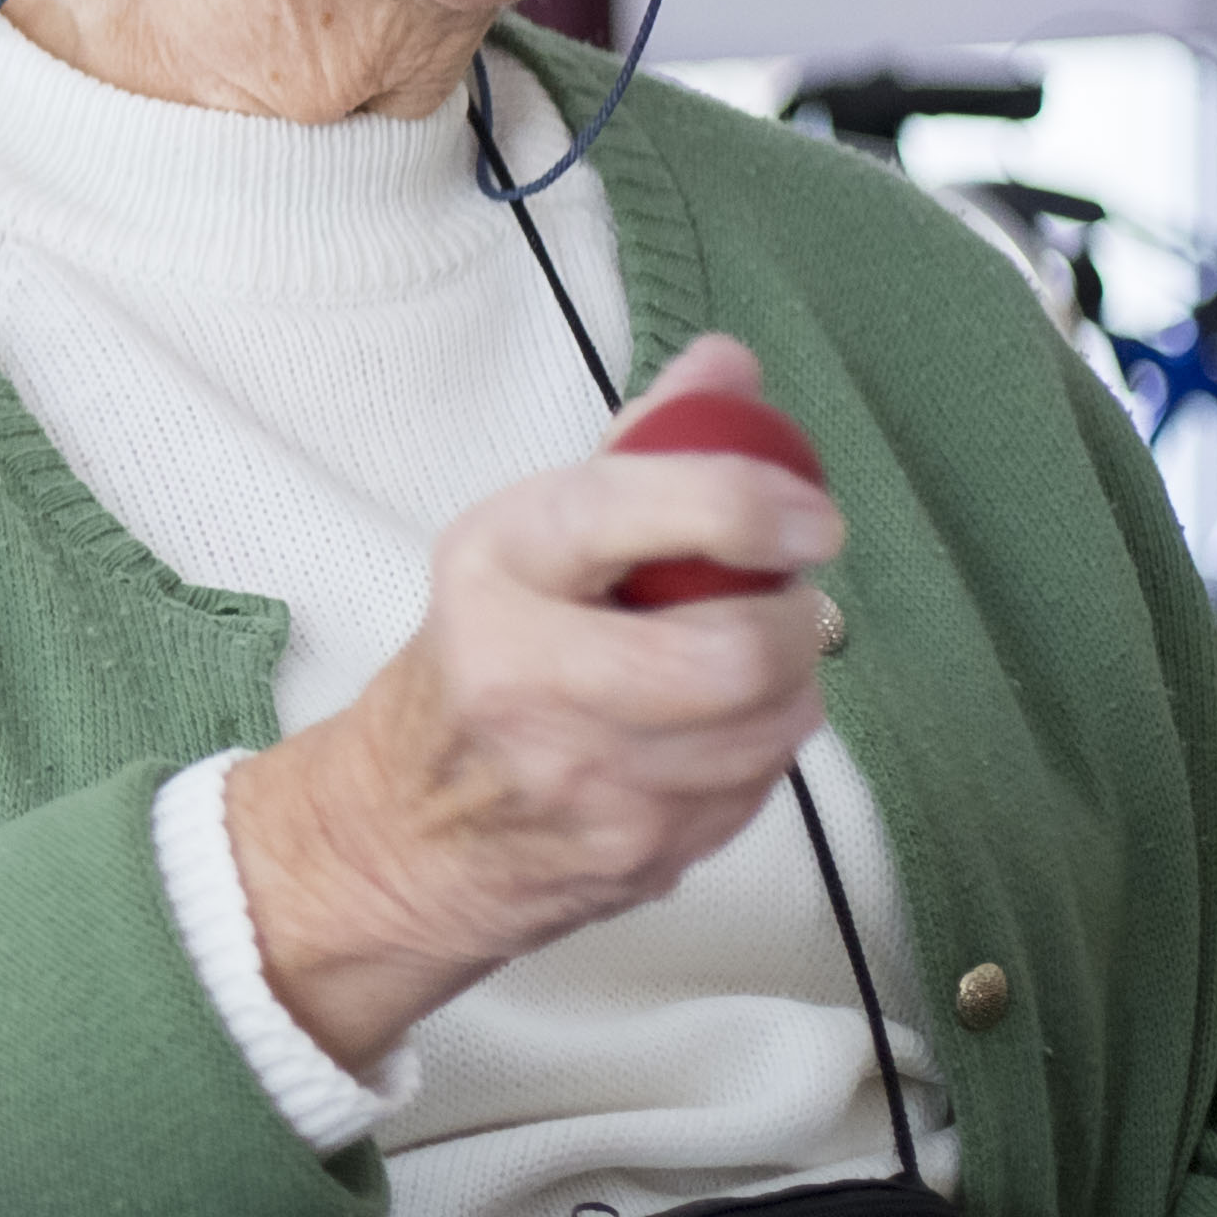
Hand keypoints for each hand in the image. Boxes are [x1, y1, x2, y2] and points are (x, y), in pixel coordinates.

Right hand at [226, 333, 841, 1071]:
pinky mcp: (634, 852)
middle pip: (728, 656)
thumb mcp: (530, 538)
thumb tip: (730, 364)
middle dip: (790, 625)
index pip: (626, 512)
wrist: (405, 826)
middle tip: (785, 603)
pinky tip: (716, 732)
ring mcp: (583, 779)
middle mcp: (525, 676)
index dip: (742, 504)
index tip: (811, 517)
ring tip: (751, 664)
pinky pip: (757, 789)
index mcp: (496, 568)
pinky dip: (760, 752)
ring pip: (764, 727)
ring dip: (789, 690)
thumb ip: (642, 450)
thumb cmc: (486, 656)